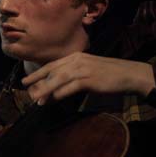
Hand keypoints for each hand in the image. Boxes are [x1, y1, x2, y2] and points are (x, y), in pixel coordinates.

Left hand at [21, 52, 155, 104]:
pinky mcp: (90, 79)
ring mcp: (83, 69)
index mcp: (75, 57)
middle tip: (26, 89)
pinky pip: (71, 86)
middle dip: (37, 80)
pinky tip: (53, 99)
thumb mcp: (88, 70)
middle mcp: (77, 60)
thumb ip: (73, 76)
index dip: (38, 73)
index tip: (26, 80)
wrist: (129, 74)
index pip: (52, 65)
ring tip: (36, 99)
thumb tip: (57, 87)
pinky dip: (60, 93)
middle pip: (52, 71)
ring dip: (46, 89)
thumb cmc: (109, 74)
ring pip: (58, 79)